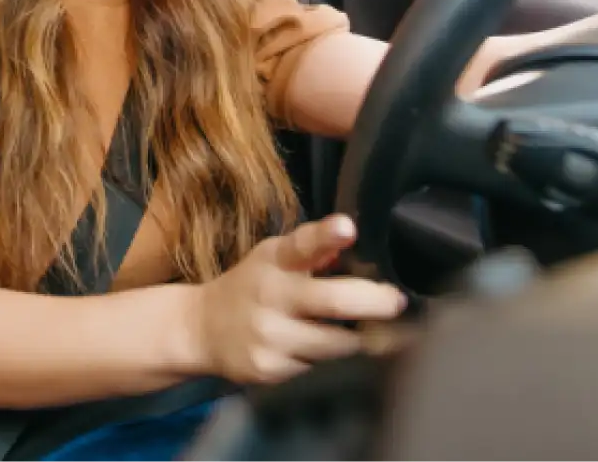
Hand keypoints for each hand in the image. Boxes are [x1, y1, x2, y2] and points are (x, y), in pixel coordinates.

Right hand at [191, 215, 405, 385]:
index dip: (326, 235)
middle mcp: (270, 295)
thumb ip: (312, 249)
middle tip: (396, 302)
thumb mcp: (274, 257)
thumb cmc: (252, 286)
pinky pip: (319, 368)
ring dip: (356, 338)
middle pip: (333, 302)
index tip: (347, 228)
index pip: (302, 244)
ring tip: (357, 330)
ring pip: (337, 344)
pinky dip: (327, 361)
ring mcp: (269, 335)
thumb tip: (355, 240)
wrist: (201, 327)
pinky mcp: (269, 369)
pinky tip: (313, 348)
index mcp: (275, 260)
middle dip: (374, 303)